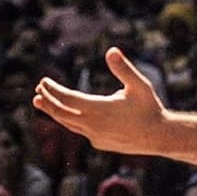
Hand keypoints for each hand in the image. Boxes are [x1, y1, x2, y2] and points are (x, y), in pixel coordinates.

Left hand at [33, 47, 164, 154]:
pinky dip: (69, 120)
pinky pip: (79, 131)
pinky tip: (68, 114)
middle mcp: (92, 125)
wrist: (159, 137)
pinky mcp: (99, 144)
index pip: (67, 99)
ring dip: (53, 112)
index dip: (53, 90)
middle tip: (37, 91)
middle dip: (47, 101)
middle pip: (61, 113)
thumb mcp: (139, 85)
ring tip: (40, 102)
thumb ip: (123, 68)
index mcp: (98, 109)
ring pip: (67, 124)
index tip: (43, 81)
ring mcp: (95, 137)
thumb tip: (111, 51)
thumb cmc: (150, 108)